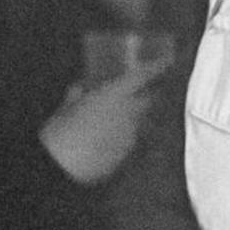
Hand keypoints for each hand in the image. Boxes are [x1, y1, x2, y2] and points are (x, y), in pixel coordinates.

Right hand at [40, 55, 172, 185]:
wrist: (64, 169)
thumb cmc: (61, 134)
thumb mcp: (65, 109)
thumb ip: (76, 95)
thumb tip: (80, 88)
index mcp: (113, 95)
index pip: (143, 76)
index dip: (158, 66)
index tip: (168, 59)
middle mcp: (129, 113)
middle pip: (149, 99)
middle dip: (147, 93)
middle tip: (138, 89)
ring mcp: (131, 136)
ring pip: (140, 120)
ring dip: (134, 115)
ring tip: (116, 117)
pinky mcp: (127, 154)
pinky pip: (131, 138)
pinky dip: (124, 134)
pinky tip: (108, 138)